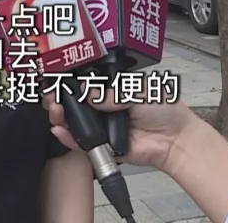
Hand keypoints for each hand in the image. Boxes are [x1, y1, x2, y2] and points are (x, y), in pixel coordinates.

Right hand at [43, 91, 199, 173]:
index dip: (71, 83)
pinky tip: (60, 130)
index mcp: (113, 90)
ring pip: (74, 122)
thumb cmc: (164, 110)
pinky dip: (68, 138)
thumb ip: (111, 93)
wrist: (176, 140)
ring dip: (60, 116)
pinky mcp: (102, 146)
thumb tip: (86, 92)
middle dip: (59, 99)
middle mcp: (104, 108)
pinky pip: (81, 143)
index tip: (57, 80)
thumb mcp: (138, 91)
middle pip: (75, 103)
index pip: (86, 84)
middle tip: (51, 96)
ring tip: (54, 110)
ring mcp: (102, 127)